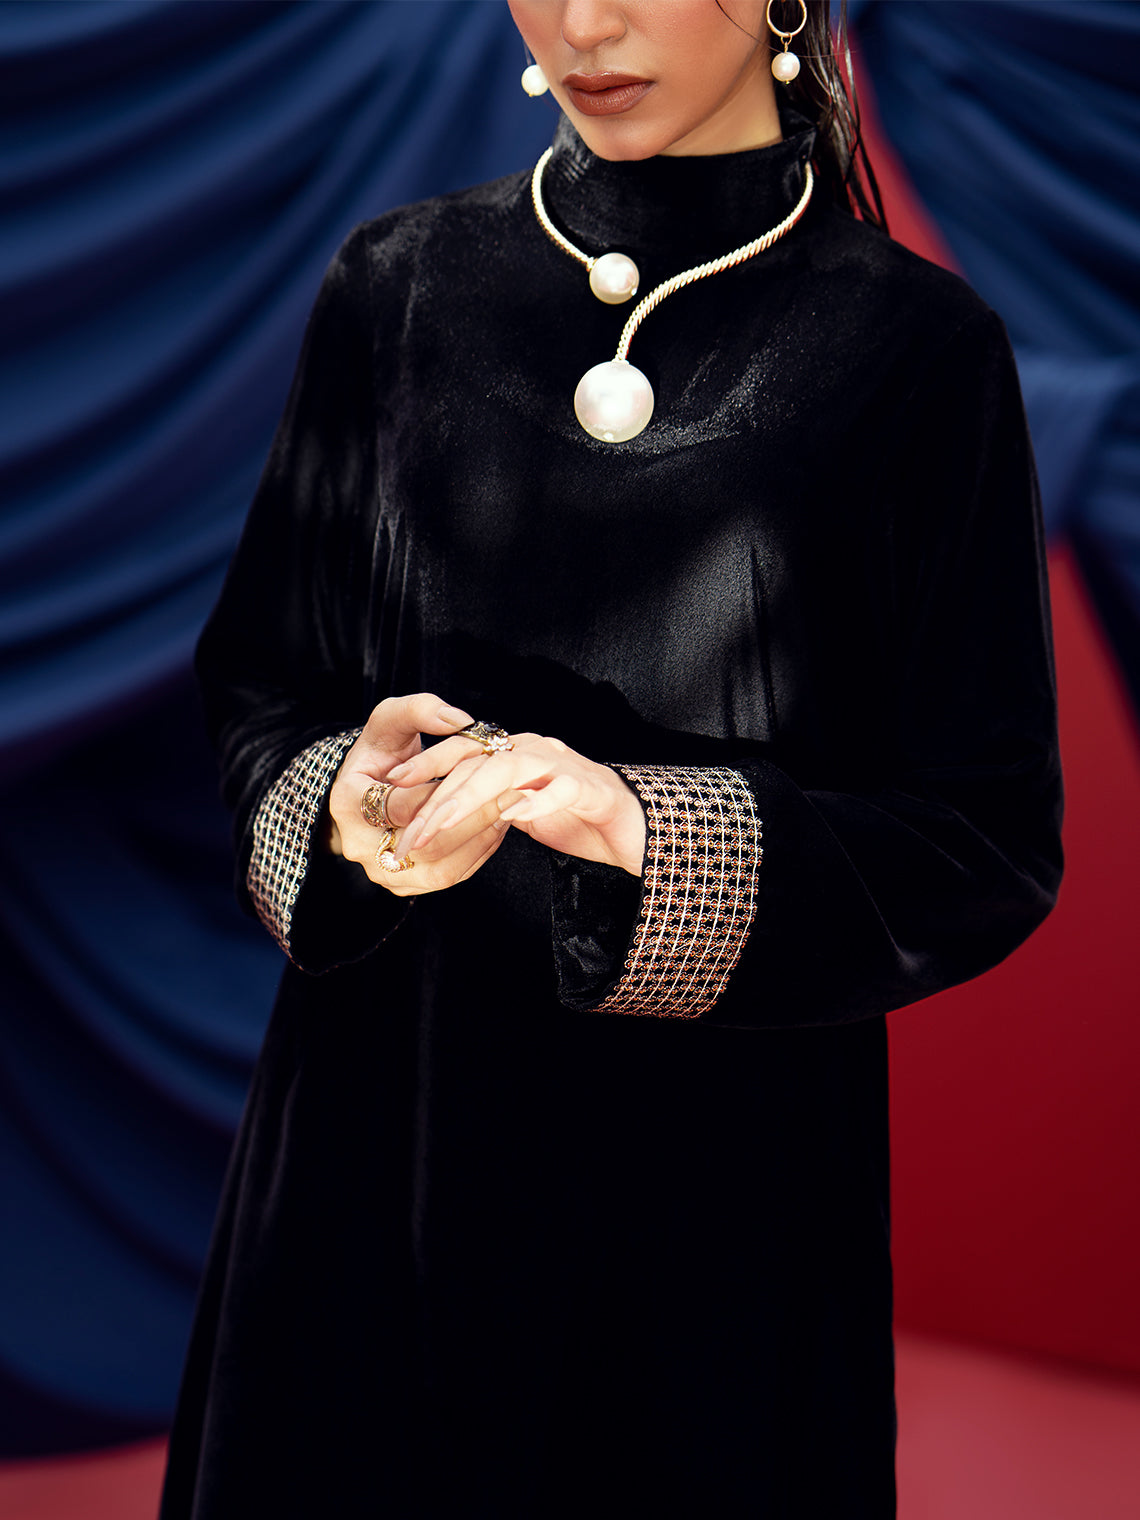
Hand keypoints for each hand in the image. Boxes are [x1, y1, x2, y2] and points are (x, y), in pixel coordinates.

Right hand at [327, 693, 508, 895]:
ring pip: (442, 868)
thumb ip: (421, 710)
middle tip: (511, 793)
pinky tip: (498, 825)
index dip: (447, 791)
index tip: (486, 773)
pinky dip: (479, 851)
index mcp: (348, 803)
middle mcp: (360, 844)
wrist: (369, 789)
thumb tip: (461, 721)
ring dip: (482, 838)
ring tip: (509, 809)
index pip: (404, 805)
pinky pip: (450, 876)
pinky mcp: (405, 884)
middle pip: (427, 844)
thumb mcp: (391, 720)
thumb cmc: (381, 753)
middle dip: (474, 818)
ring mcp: (382, 871)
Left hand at [385, 731, 646, 876]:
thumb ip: (493, 803)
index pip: (465, 751)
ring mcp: (565, 766)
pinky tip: (513, 815)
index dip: (429, 763)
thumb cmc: (581, 818)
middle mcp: (537, 751)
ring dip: (472, 798)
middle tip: (409, 831)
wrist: (639, 827)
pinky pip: (562, 788)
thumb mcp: (526, 810)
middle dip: (438, 797)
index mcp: (518, 753)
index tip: (394, 782)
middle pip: (478, 763)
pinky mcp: (592, 789)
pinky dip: (538, 799)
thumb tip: (451, 812)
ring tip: (442, 823)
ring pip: (510, 770)